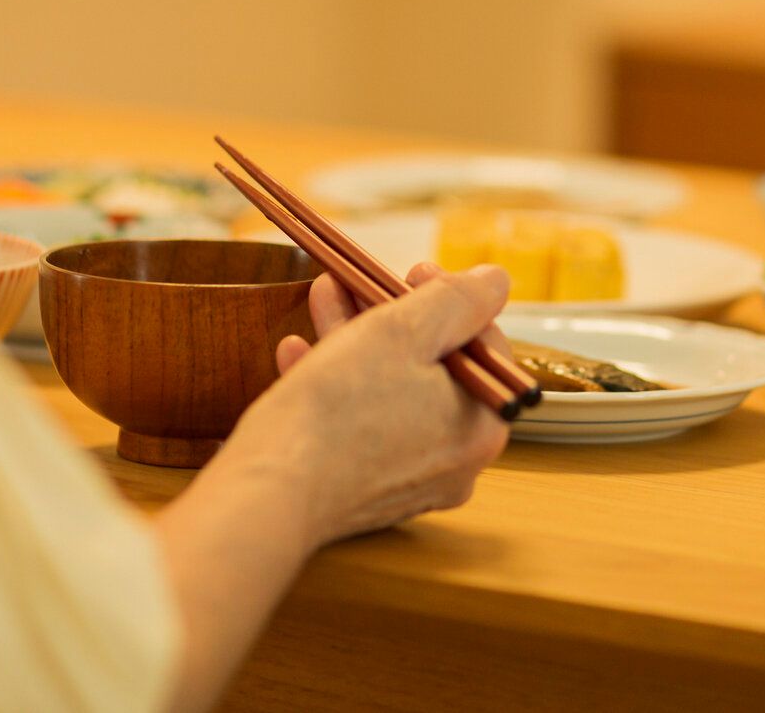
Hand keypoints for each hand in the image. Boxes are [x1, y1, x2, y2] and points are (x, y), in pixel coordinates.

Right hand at [216, 263, 512, 545]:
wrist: (267, 493)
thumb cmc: (338, 410)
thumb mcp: (404, 330)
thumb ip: (458, 300)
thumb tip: (497, 281)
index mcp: (482, 426)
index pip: (484, 347)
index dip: (451, 299)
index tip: (412, 271)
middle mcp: (457, 462)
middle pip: (434, 368)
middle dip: (392, 316)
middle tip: (360, 281)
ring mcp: (410, 481)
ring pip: (392, 391)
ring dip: (358, 339)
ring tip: (324, 296)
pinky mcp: (364, 490)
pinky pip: (362, 425)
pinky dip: (337, 385)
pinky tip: (300, 352)